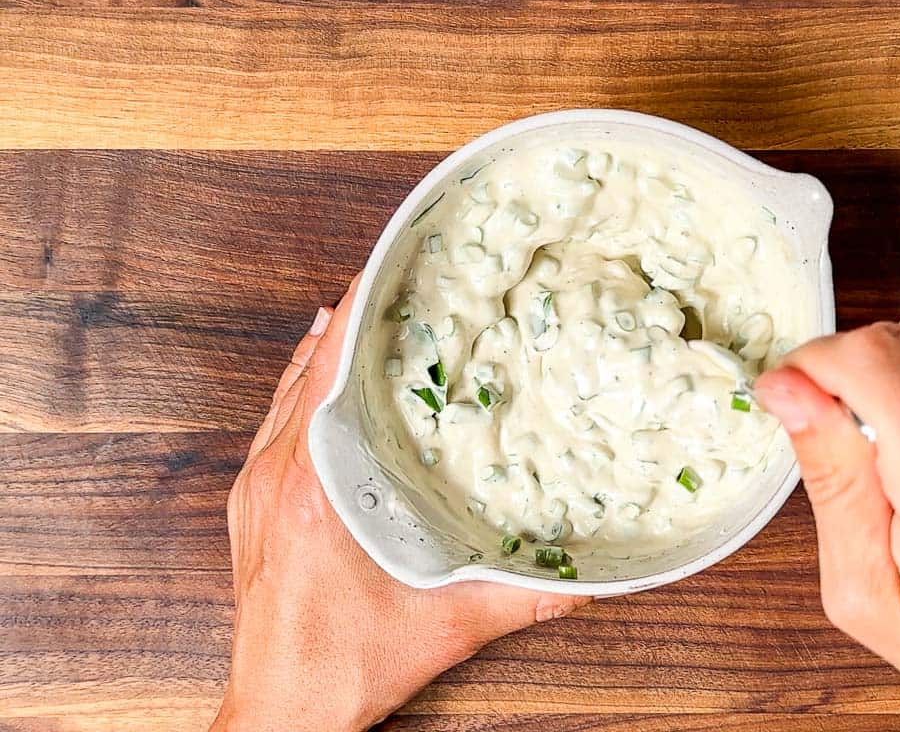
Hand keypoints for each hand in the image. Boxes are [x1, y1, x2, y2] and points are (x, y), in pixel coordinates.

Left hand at [211, 277, 589, 731]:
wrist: (283, 712)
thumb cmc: (341, 668)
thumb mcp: (447, 628)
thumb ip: (523, 597)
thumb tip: (586, 577)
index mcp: (313, 493)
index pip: (325, 376)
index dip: (352, 318)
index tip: (380, 274)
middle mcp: (274, 480)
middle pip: (304, 373)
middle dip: (345, 323)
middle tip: (388, 285)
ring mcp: (255, 493)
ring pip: (282, 397)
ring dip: (320, 356)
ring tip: (359, 318)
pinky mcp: (252, 510)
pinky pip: (272, 427)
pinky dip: (299, 392)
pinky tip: (323, 383)